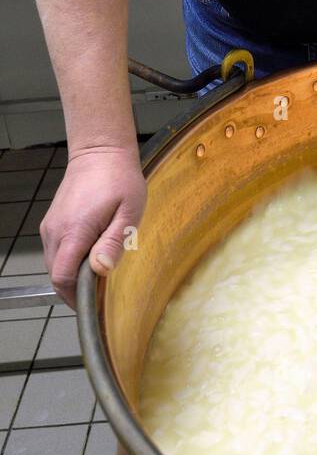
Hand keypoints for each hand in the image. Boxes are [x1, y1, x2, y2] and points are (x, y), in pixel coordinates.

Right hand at [39, 145, 147, 308]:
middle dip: (76, 288)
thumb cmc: (119, 179)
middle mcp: (55, 231)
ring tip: (99, 269)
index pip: (62, 278)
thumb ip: (113, 242)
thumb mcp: (128, 212)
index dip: (76, 297)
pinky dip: (69, 260)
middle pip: (56, 275)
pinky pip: (56, 251)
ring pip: (55, 264)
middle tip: (101, 289)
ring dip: (73, 274)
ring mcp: (50, 227)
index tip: (95, 302)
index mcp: (74, 231)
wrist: (100, 152)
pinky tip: (90, 253)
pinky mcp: (51, 223)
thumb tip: (101, 271)